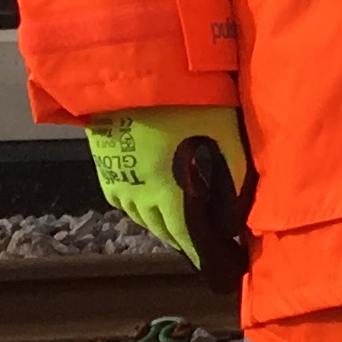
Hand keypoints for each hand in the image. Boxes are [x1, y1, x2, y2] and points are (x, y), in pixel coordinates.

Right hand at [85, 108, 253, 290]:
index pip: (192, 241)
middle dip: (188, 240)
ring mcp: (119, 182)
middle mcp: (141, 199)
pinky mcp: (105, 164)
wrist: (142, 73)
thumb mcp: (229, 144)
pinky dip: (143, 205)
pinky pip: (125, 198)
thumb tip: (236, 222)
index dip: (207, 256)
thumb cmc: (195, 106)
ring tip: (182, 223)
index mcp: (172, 198)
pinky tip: (153, 200)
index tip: (222, 268)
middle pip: (167, 231)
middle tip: (207, 244)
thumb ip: (236, 185)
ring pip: (143, 216)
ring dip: (164, 222)